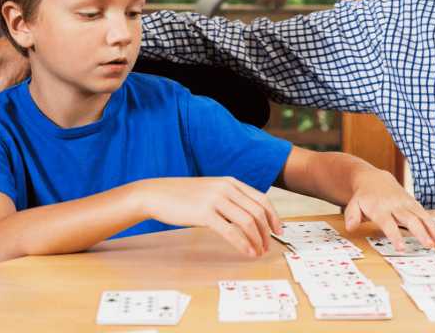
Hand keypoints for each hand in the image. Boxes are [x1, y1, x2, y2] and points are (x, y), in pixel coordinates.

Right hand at [136, 177, 280, 257]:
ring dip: (257, 239)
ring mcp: (216, 200)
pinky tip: (247, 252)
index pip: (261, 199)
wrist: (156, 194)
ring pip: (247, 222)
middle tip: (268, 245)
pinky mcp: (205, 213)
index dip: (273, 216)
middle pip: (258, 211)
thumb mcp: (211, 190)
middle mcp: (227, 188)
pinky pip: (231, 231)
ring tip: (259, 251)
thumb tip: (248, 217)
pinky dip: (243, 243)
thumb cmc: (183, 196)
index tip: (277, 230)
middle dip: (267, 231)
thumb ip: (229, 198)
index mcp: (231, 182)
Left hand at [344, 169, 434, 251]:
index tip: (401, 248)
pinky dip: (432, 225)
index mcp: (380, 208)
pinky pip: (424, 213)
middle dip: (420, 233)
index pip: (388, 223)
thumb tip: (350, 227)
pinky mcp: (412, 202)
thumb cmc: (363, 196)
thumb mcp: (353, 204)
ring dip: (430, 229)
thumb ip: (352, 216)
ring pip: (421, 215)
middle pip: (410, 219)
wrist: (373, 179)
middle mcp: (395, 205)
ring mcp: (405, 202)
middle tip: (428, 246)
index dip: (395, 235)